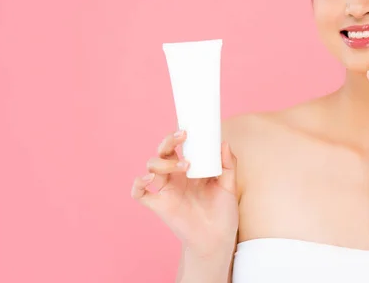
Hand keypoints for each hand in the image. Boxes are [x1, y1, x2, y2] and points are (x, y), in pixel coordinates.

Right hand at [131, 130, 238, 257]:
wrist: (217, 239)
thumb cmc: (223, 212)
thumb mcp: (229, 186)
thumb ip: (228, 165)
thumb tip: (224, 144)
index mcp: (190, 169)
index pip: (178, 146)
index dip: (178, 136)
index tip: (188, 129)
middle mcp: (175, 177)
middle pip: (162, 152)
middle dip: (168, 141)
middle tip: (183, 137)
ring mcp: (166, 190)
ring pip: (151, 167)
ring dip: (164, 162)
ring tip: (184, 166)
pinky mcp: (160, 206)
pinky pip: (139, 193)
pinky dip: (138, 184)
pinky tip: (149, 179)